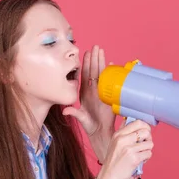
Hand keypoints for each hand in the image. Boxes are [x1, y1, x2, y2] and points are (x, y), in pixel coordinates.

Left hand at [62, 45, 115, 161]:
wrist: (101, 132)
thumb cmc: (90, 125)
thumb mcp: (81, 119)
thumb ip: (75, 113)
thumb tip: (66, 110)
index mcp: (84, 93)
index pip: (85, 75)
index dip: (85, 64)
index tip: (86, 53)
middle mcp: (93, 90)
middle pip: (93, 71)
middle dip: (94, 58)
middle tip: (95, 46)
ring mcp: (101, 91)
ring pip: (101, 74)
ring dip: (101, 62)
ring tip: (101, 51)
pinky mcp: (109, 95)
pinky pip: (110, 81)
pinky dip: (111, 73)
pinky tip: (112, 64)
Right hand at [96, 119, 153, 178]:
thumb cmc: (113, 163)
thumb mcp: (114, 144)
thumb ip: (123, 133)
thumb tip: (134, 122)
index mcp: (118, 134)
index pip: (137, 122)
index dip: (145, 126)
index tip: (145, 133)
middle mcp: (123, 139)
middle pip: (145, 131)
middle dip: (149, 138)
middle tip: (145, 144)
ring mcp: (128, 149)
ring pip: (149, 143)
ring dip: (148, 150)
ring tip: (141, 155)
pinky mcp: (134, 159)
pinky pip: (148, 153)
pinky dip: (146, 158)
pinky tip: (140, 161)